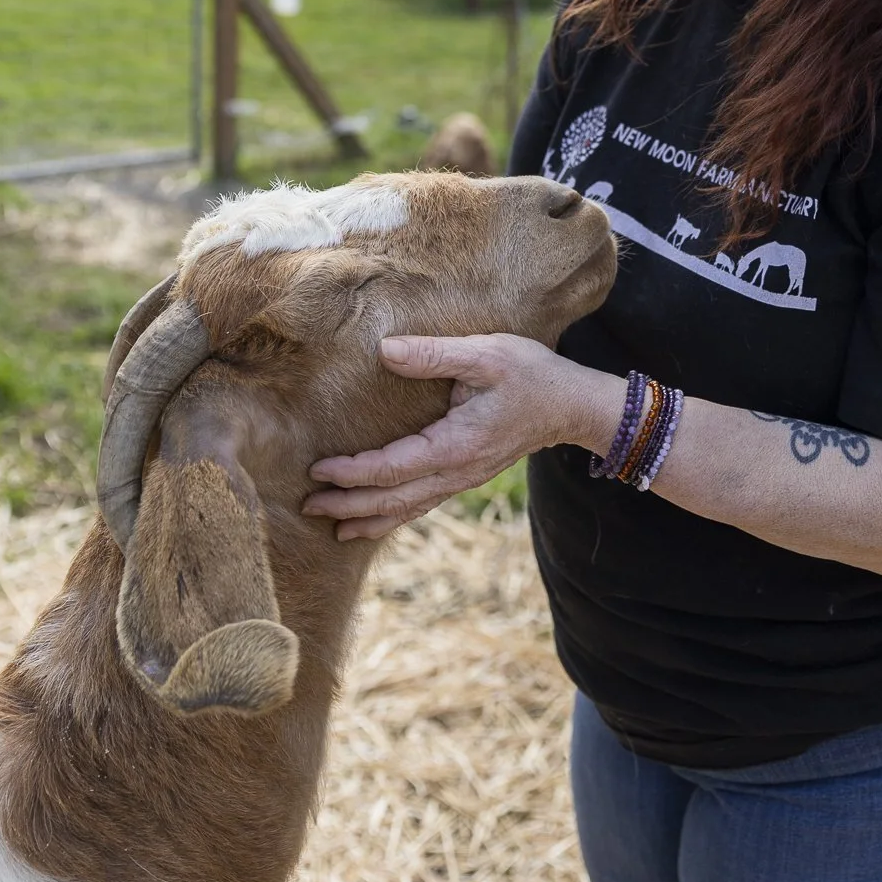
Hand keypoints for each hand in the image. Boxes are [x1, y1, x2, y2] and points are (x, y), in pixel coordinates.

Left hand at [302, 333, 622, 540]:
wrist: (573, 405)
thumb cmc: (532, 375)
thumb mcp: (486, 354)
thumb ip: (434, 354)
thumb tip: (386, 352)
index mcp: (455, 445)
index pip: (392, 468)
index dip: (352, 473)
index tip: (318, 470)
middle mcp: (456, 471)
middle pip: (393, 499)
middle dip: (349, 505)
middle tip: (308, 506)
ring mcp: (463, 478)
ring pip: (408, 509)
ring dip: (370, 519)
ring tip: (334, 529)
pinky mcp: (468, 475)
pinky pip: (424, 502)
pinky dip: (396, 515)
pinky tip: (379, 519)